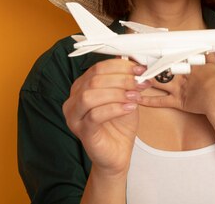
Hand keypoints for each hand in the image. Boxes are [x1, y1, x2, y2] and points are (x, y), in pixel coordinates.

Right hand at [62, 59, 149, 175]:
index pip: (97, 68)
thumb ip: (126, 80)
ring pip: (90, 95)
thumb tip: (135, 62)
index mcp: (82, 87)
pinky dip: (114, 109)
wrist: (117, 153)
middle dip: (121, 79)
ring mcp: (75, 116)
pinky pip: (95, 115)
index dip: (120, 66)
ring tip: (135, 96)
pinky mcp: (81, 131)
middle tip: (140, 82)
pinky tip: (129, 108)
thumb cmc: (120, 125)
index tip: (139, 69)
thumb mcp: (126, 96)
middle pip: (94, 80)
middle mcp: (74, 99)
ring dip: (117, 93)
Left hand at [137, 53, 214, 117]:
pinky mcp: (177, 101)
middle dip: (149, 64)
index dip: (161, 54)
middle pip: (162, 68)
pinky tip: (138, 99)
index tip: (151, 49)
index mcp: (189, 65)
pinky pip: (160, 101)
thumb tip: (211, 51)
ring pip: (158, 82)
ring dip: (146, 79)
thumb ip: (211, 58)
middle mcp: (181, 75)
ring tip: (134, 76)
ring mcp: (178, 88)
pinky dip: (149, 101)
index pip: (172, 57)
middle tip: (136, 60)